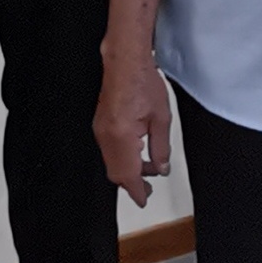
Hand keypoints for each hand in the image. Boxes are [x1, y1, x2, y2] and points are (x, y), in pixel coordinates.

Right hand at [92, 45, 172, 205]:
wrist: (125, 62)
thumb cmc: (143, 83)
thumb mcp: (162, 118)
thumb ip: (161, 147)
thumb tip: (161, 167)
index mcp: (122, 136)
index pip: (127, 174)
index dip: (136, 191)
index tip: (143, 200)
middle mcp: (106, 136)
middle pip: (116, 173)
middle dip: (132, 182)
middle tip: (148, 188)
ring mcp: (99, 130)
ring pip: (111, 162)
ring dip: (128, 169)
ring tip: (149, 167)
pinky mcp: (99, 125)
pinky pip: (109, 151)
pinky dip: (122, 158)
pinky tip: (137, 152)